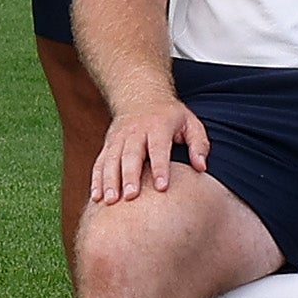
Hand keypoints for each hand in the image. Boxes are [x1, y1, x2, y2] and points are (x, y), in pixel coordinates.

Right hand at [90, 98, 207, 205]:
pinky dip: (97, 180)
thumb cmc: (171, 116)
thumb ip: (199, 144)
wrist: (141, 96)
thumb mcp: (190, 122)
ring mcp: (119, 138)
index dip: (160, 168)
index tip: (162, 187)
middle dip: (130, 176)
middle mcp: (136, 131)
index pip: (159, 148)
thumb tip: (201, 167)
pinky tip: (96, 198)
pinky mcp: (108, 144)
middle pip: (131, 155)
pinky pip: (100, 162)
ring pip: (111, 160)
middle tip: (132, 197)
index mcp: (159, 126)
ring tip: (110, 201)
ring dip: (109, 181)